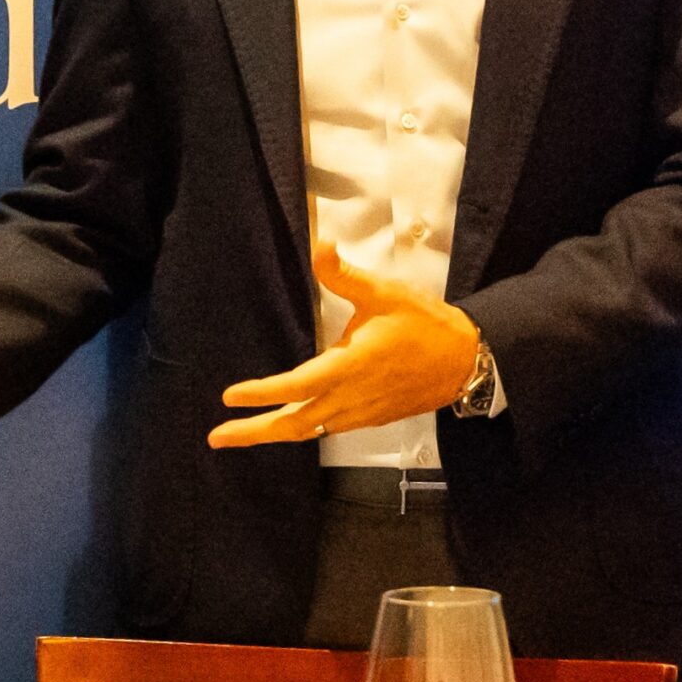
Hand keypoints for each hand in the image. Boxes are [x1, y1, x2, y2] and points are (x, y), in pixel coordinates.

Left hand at [208, 239, 480, 447]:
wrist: (466, 361)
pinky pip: (328, 428)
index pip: (296, 385)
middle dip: (253, 432)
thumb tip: (320, 244)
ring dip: (274, 432)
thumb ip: (344, 274)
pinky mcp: (370, 419)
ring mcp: (360, 413)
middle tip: (216, 437)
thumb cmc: (425, 325)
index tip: (230, 397)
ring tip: (240, 435)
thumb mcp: (384, 293)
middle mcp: (351, 398)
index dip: (261, 393)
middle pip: (295, 423)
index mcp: (350, 367)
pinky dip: (302, 429)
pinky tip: (290, 423)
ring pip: (310, 430)